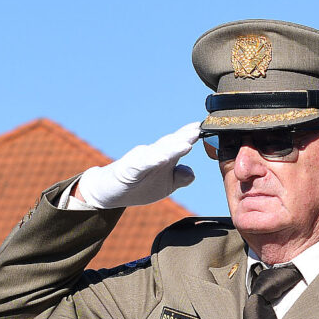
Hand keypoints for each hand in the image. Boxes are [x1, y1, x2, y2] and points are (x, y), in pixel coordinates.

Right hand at [68, 123, 201, 208]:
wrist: (108, 191)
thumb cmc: (138, 185)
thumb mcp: (165, 186)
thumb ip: (179, 177)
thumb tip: (192, 172)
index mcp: (164, 157)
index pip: (180, 143)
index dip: (193, 136)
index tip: (210, 127)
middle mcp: (153, 153)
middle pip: (170, 143)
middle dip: (185, 136)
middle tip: (199, 128)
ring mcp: (140, 160)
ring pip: (158, 152)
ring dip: (172, 147)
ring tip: (186, 143)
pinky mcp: (128, 169)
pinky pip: (141, 164)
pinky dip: (151, 160)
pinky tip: (161, 159)